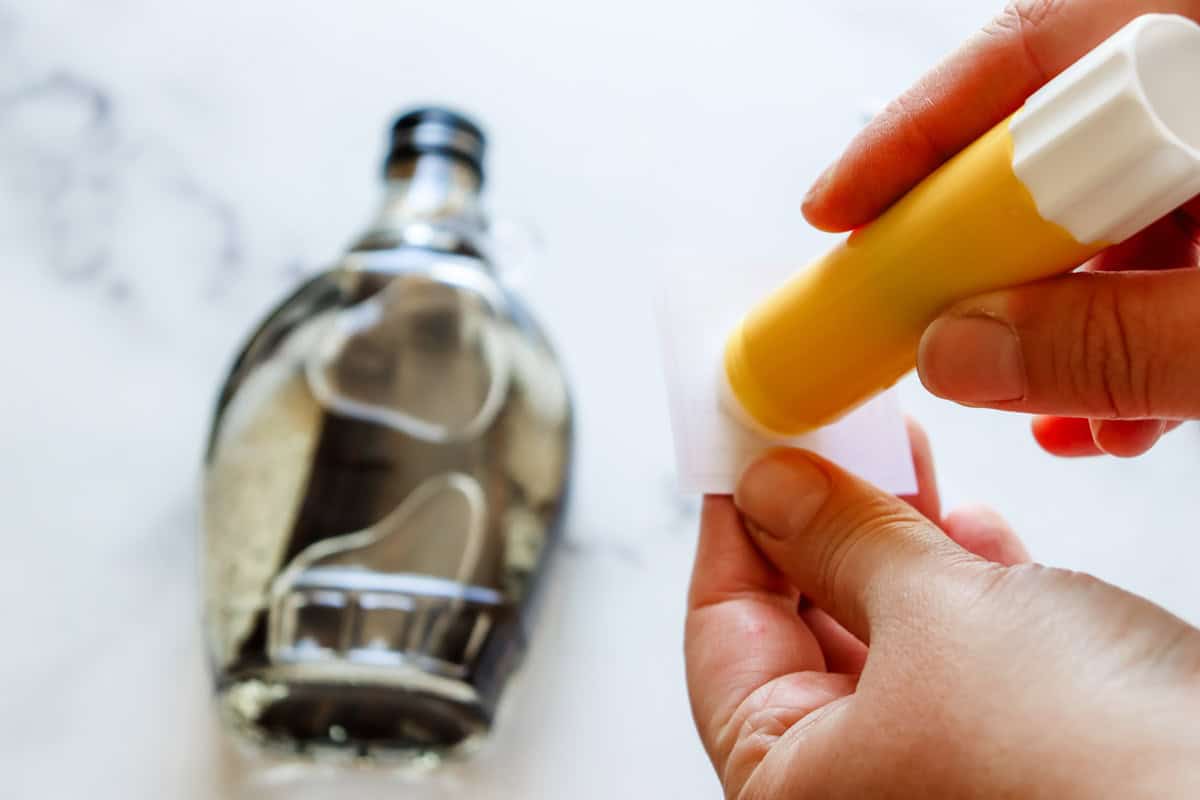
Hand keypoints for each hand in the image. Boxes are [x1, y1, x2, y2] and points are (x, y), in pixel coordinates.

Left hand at [685, 426, 1199, 797]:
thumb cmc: (1082, 766)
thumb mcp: (934, 619)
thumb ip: (841, 540)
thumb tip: (772, 484)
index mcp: (791, 787)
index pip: (722, 633)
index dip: (733, 525)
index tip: (743, 443)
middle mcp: (853, 784)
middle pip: (801, 624)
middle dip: (820, 518)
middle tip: (824, 429)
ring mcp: (933, 762)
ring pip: (885, 625)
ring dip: (892, 533)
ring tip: (896, 450)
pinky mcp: (1012, 745)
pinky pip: (958, 650)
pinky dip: (958, 579)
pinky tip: (967, 520)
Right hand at [804, 0, 1199, 457]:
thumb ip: (1113, 342)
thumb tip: (954, 354)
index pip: (1027, 54)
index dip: (917, 137)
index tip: (837, 214)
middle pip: (1052, 143)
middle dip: (992, 261)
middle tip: (934, 327)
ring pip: (1111, 209)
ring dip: (1065, 321)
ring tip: (1056, 412)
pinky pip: (1174, 246)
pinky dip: (1134, 329)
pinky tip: (1121, 412)